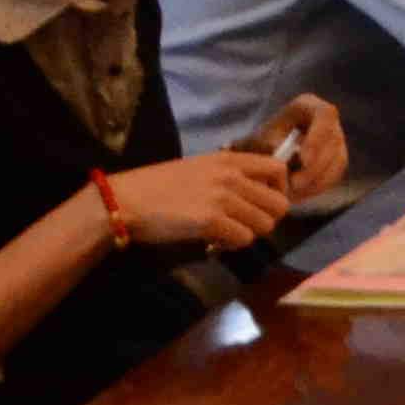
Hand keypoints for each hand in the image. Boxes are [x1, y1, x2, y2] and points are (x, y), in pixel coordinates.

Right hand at [105, 145, 301, 253]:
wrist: (126, 199)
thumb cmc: (159, 185)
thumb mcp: (201, 168)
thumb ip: (230, 176)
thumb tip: (254, 196)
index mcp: (230, 159)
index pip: (279, 170)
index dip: (278, 191)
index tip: (262, 204)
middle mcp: (231, 176)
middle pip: (279, 204)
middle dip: (267, 219)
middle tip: (246, 225)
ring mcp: (222, 198)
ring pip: (264, 225)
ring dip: (248, 234)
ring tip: (227, 233)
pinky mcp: (210, 221)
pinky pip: (243, 238)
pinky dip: (233, 244)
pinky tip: (215, 241)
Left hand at [245, 94, 349, 198]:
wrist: (265, 154)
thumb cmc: (262, 143)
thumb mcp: (261, 141)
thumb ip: (273, 146)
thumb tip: (287, 156)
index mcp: (309, 105)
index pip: (325, 115)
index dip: (318, 137)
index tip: (303, 159)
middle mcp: (329, 120)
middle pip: (333, 142)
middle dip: (314, 166)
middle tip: (294, 184)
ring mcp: (337, 139)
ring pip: (337, 160)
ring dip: (316, 179)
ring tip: (292, 193)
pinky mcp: (338, 159)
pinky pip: (335, 174)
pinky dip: (318, 186)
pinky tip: (299, 194)